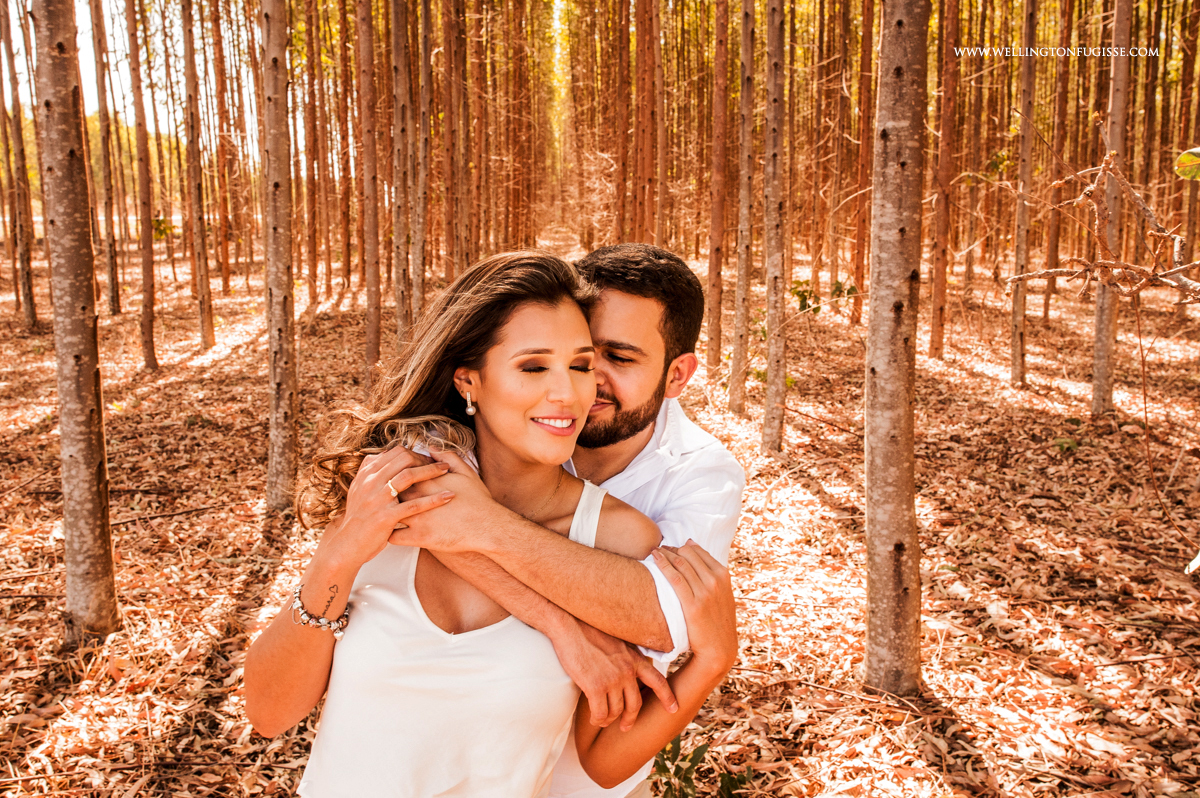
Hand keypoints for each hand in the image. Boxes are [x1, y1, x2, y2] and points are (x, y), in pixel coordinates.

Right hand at [322, 446, 455, 568]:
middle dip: (425, 459)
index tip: (428, 460)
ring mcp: (378, 499)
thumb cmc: (358, 519)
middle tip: (441, 464)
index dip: (415, 453)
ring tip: (447, 471)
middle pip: (403, 459)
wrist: (347, 545)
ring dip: (431, 471)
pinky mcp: (386, 517)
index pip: (395, 453)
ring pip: (408, 476)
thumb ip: (370, 474)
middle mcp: (371, 483)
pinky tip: (448, 496)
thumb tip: (382, 456)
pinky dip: (433, 499)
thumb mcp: (359, 491)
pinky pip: (414, 505)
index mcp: (366, 474)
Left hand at [390, 451, 498, 550]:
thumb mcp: (465, 472)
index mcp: (425, 481)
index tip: (398, 481)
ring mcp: (416, 519)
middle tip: (388, 499)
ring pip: (388, 514)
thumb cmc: (478, 499)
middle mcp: (417, 498)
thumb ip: (447, 456)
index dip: (397, 477)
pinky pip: (393, 537)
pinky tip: (393, 533)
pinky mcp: (418, 538)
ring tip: (386, 516)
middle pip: (390, 492)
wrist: (487, 526)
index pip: (399, 473)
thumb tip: (430, 449)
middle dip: (387, 495)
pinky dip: (390, 535)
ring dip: (386, 515)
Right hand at [551, 620, 677, 730]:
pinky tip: (594, 718)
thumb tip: (628, 668)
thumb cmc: (589, 630)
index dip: (667, 697)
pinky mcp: (596, 686)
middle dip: (630, 719)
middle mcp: (627, 671)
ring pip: (616, 711)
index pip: (657, 681)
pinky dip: (598, 719)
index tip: (674, 708)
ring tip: (602, 720)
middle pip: (635, 704)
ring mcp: (612, 679)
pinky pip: (601, 713)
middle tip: (625, 726)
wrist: (571, 625)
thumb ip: (626, 656)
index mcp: (634, 659)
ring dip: (609, 720)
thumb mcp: (617, 642)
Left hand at [651, 542, 737, 675]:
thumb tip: (697, 554)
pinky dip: (663, 564)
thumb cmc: (717, 621)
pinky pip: (674, 578)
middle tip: (661, 549)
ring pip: (681, 563)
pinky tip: (654, 558)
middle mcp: (715, 581)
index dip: (683, 547)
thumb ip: (713, 576)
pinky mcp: (692, 605)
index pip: (699, 552)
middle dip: (673, 549)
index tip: (672, 547)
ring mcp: (705, 592)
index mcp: (723, 576)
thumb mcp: (723, 596)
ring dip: (666, 554)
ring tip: (654, 552)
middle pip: (688, 554)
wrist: (719, 649)